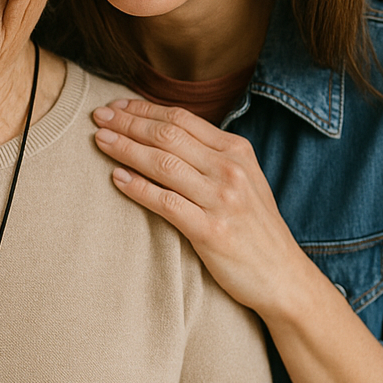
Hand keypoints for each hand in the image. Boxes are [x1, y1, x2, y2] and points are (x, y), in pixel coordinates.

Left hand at [93, 97, 382, 382]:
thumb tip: (167, 133)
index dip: (144, 109)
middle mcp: (230, 169)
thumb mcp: (244, 179)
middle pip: (167, 135)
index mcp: (237, 150)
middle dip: (128, 122)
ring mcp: (221, 199)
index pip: (181, 118)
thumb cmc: (256, 228)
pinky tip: (116, 179)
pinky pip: (165, 202)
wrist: (284, 278)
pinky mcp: (211, 231)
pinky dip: (138, 188)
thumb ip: (212, 155)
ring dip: (126, 149)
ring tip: (100, 140)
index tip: (117, 104)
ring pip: (162, 163)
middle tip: (98, 116)